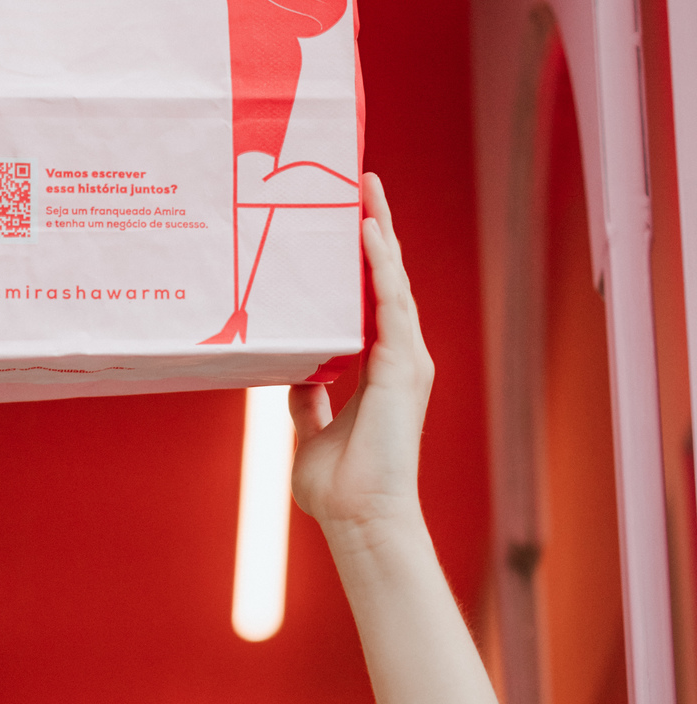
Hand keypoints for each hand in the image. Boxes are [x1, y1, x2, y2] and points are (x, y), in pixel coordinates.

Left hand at [289, 174, 432, 544]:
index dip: (363, 261)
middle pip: (387, 281)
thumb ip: (308, 402)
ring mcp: (406, 360)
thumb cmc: (340, 488)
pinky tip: (366, 230)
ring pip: (394, 281)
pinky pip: (392, 302)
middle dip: (375, 230)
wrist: (360, 519)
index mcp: (379, 370)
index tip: (348, 219)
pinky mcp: (403, 366)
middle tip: (360, 184)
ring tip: (366, 189)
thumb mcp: (309, 432)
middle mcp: (398, 359)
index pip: (371, 302)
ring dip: (380, 233)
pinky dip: (381, 264)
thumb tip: (296, 375)